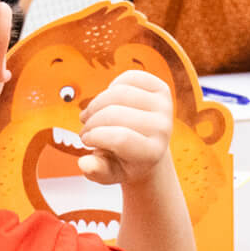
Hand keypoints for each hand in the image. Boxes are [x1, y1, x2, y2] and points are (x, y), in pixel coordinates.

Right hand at [77, 69, 173, 185]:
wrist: (146, 147)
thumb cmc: (124, 161)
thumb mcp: (109, 173)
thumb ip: (96, 171)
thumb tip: (84, 164)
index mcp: (152, 152)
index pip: (120, 138)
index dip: (94, 136)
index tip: (85, 140)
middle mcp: (163, 129)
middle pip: (115, 114)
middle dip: (92, 121)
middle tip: (85, 130)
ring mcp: (165, 106)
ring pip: (119, 93)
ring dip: (96, 104)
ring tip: (90, 116)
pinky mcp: (162, 89)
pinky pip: (129, 77)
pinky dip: (111, 86)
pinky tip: (108, 101)